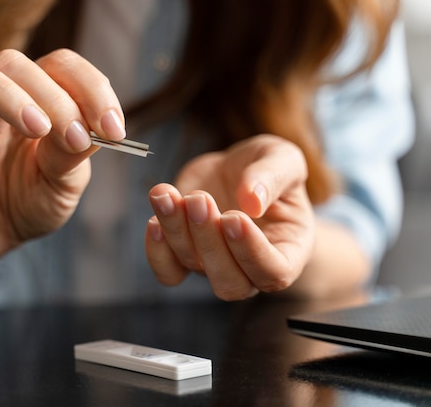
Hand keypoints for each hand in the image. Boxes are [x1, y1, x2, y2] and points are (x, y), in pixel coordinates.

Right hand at [0, 49, 124, 269]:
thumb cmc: (31, 203)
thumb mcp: (65, 183)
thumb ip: (74, 155)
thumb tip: (91, 127)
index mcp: (37, 100)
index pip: (60, 65)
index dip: (91, 88)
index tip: (114, 129)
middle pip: (14, 63)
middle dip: (54, 98)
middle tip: (76, 140)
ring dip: (7, 93)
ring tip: (37, 129)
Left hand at [145, 134, 314, 299]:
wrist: (235, 170)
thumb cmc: (268, 170)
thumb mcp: (283, 159)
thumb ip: (273, 176)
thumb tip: (252, 201)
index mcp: (287, 251)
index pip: (274, 272)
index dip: (252, 251)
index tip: (234, 217)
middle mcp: (249, 268)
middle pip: (229, 282)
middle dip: (209, 243)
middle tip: (200, 200)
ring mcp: (214, 266)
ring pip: (192, 266)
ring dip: (176, 231)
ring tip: (167, 195)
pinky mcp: (184, 256)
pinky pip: (167, 271)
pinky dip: (156, 250)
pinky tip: (156, 217)